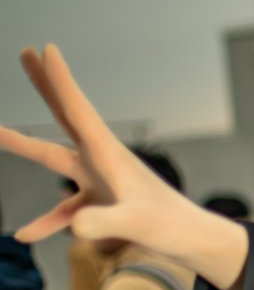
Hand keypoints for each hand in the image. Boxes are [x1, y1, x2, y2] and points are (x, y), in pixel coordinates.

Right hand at [0, 45, 248, 289]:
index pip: (79, 111)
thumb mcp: (136, 225)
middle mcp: (102, 160)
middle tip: (25, 52)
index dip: (61, 81)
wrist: (193, 240)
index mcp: (109, 155)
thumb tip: (75, 226)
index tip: (45, 49)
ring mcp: (100, 180)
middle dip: (44, 86)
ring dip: (24, 144)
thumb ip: (104, 224)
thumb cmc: (171, 227)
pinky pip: (65, 209)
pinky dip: (47, 221)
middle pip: (65, 116)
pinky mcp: (101, 203)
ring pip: (55, 157)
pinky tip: (25, 235)